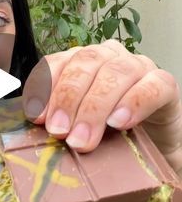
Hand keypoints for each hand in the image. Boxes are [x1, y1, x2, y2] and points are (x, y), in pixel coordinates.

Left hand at [22, 39, 181, 160]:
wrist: (156, 144)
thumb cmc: (112, 133)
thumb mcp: (79, 125)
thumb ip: (60, 121)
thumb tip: (36, 129)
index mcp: (82, 62)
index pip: (57, 62)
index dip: (44, 87)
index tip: (37, 117)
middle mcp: (109, 57)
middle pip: (85, 64)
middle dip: (68, 99)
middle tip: (59, 132)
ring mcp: (139, 67)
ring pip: (116, 73)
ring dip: (95, 107)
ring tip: (83, 138)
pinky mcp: (165, 84)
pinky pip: (152, 86)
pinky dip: (134, 103)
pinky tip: (119, 123)